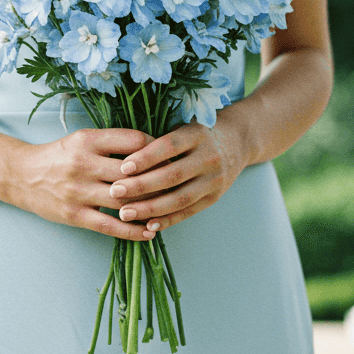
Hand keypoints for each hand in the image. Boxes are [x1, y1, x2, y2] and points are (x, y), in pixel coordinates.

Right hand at [12, 127, 158, 239]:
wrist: (21, 175)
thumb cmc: (60, 157)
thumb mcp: (83, 140)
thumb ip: (113, 143)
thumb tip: (154, 150)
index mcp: (88, 140)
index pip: (134, 141)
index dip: (157, 150)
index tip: (170, 157)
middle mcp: (84, 164)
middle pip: (133, 172)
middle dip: (159, 179)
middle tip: (178, 185)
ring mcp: (78, 191)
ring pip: (125, 200)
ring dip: (151, 207)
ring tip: (169, 210)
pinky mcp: (75, 215)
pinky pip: (110, 226)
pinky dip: (133, 231)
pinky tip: (150, 232)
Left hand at [107, 112, 247, 233]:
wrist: (239, 141)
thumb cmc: (198, 134)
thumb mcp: (183, 128)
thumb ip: (159, 142)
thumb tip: (122, 160)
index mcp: (197, 135)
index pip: (169, 146)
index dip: (146, 157)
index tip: (122, 167)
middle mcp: (208, 158)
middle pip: (172, 175)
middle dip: (141, 185)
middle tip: (115, 191)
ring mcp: (213, 180)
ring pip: (180, 198)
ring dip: (150, 208)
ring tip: (124, 213)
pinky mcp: (214, 197)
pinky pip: (188, 211)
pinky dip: (167, 220)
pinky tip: (147, 225)